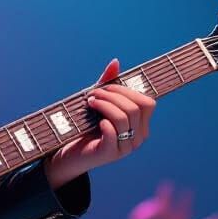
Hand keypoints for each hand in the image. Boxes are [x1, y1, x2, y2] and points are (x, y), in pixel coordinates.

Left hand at [44, 58, 156, 187]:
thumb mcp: (99, 105)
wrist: (70, 156)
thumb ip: (108, 85)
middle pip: (135, 107)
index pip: (147, 103)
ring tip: (90, 102)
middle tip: (94, 94)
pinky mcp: (109, 153)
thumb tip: (115, 62)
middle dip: (113, 95)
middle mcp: (137, 137)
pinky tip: (94, 120)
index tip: (106, 87)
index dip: (127, 91)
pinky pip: (113, 132)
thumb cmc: (86, 129)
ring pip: (123, 117)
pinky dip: (103, 122)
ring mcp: (125, 147)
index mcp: (139, 125)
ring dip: (105, 104)